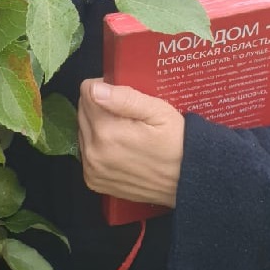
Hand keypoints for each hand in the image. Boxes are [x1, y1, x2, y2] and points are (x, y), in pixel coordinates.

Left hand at [77, 78, 184, 207]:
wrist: (187, 181)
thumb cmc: (176, 142)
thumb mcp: (158, 112)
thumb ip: (125, 99)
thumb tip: (95, 89)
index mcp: (106, 131)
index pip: (87, 91)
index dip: (106, 88)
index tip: (124, 97)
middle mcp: (93, 151)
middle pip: (83, 109)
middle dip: (100, 106)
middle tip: (128, 115)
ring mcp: (92, 169)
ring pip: (82, 128)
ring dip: (97, 125)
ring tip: (125, 131)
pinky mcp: (93, 180)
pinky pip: (85, 149)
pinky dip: (97, 144)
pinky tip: (118, 147)